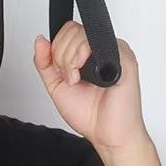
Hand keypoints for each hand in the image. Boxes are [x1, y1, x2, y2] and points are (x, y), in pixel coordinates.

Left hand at [33, 20, 149, 152]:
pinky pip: (98, 43)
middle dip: (61, 56)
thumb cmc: (90, 114)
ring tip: (76, 79)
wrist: (108, 136)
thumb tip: (40, 40)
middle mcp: (103, 49)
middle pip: (72, 29)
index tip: (60, 70)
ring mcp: (115, 52)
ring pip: (81, 34)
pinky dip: (82, 57)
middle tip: (69, 77)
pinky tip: (84, 75)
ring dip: (69, 59)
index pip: (68, 30)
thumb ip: (44, 62)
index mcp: (89, 53)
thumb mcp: (56, 85)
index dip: (57, 48)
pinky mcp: (125, 59)